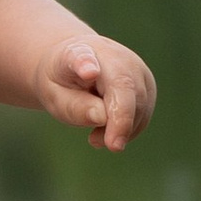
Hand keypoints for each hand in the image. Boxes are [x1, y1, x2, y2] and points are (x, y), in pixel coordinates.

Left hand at [35, 27, 155, 151]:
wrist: (74, 65)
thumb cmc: (62, 82)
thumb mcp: (54, 96)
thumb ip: (74, 107)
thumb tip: (102, 117)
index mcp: (78, 53)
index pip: (82, 58)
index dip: (86, 64)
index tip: (89, 71)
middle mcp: (112, 55)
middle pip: (125, 87)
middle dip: (122, 120)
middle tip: (112, 146)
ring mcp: (134, 67)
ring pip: (140, 103)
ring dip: (122, 129)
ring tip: (95, 138)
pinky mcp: (146, 83)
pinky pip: (144, 112)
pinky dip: (129, 129)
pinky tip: (110, 132)